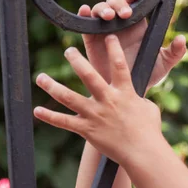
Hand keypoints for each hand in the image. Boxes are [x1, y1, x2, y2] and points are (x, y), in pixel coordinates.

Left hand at [34, 35, 163, 165]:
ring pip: (69, 97)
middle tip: (68, 51)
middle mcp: (108, 100)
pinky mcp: (87, 129)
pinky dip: (50, 116)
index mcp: (125, 93)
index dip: (114, 49)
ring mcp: (95, 114)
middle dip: (77, 61)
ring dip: (53, 86)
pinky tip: (37, 110)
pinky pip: (65, 122)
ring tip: (41, 77)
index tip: (108, 36)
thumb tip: (135, 97)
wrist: (142, 151)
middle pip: (89, 76)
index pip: (119, 65)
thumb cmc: (149, 131)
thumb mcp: (149, 109)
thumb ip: (138, 99)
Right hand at [80, 0, 186, 87]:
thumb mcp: (164, 64)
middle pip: (115, 3)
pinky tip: (85, 12)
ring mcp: (104, 30)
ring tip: (109, 17)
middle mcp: (120, 24)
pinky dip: (83, 15)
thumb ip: (175, 52)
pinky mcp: (90, 40)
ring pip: (99, 10)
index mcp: (138, 25)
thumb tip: (181, 39)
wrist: (128, 92)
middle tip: (125, 13)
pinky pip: (84, 25)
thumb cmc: (147, 75)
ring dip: (102, 8)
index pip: (134, 3)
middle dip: (118, 3)